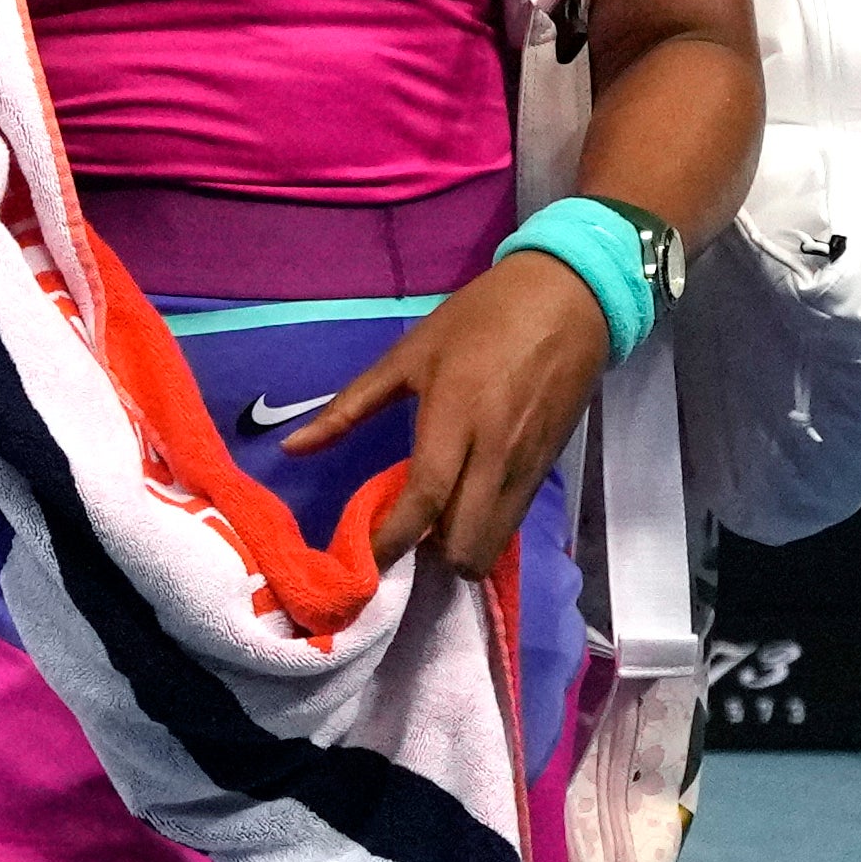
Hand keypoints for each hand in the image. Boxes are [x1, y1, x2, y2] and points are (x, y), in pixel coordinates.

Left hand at [287, 253, 610, 574]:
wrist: (568, 300)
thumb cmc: (480, 319)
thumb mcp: (408, 354)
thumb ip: (349, 407)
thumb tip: (292, 449)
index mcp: (455, 416)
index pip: (423, 500)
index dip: (389, 540)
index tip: (361, 561)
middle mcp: (494, 452)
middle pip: (463, 543)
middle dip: (428, 555)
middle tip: (402, 534)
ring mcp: (526, 466)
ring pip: (492, 544)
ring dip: (458, 548)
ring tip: (432, 523)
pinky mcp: (547, 471)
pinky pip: (511, 522)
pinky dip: (483, 529)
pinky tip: (463, 505)